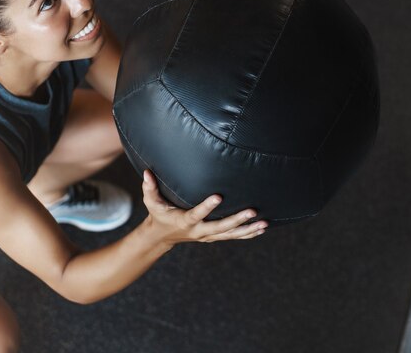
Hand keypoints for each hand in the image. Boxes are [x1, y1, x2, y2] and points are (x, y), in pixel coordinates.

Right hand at [140, 169, 267, 245]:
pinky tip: (261, 230)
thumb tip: (147, 172)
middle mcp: (198, 230)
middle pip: (220, 227)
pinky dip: (247, 234)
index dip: (207, 207)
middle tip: (252, 211)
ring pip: (230, 234)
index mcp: (184, 221)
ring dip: (247, 229)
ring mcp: (207, 235)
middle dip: (237, 220)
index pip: (196, 214)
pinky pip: (233, 237)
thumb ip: (149, 187)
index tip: (219, 196)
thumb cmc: (158, 215)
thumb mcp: (151, 202)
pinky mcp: (213, 237)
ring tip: (264, 223)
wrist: (162, 237)